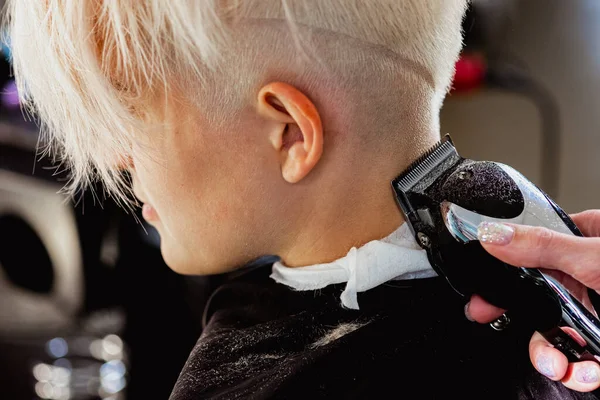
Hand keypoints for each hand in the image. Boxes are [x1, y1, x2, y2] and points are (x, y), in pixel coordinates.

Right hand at [465, 210, 599, 391]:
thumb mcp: (593, 255)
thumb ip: (542, 246)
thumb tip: (490, 235)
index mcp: (584, 241)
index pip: (528, 251)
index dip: (501, 273)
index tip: (481, 291)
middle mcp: (587, 275)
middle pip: (535, 298)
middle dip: (520, 321)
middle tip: (490, 321)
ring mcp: (595, 309)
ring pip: (556, 333)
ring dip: (550, 356)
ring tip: (554, 365)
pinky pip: (579, 358)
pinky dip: (577, 371)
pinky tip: (581, 372)